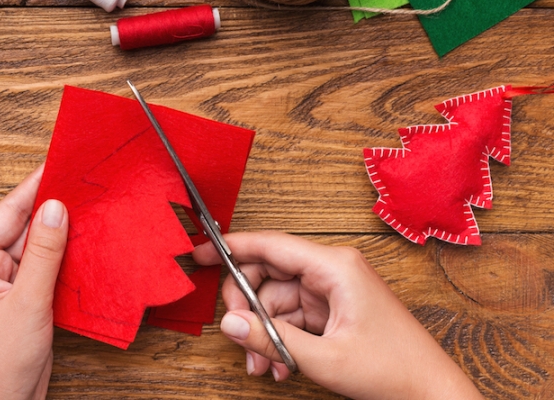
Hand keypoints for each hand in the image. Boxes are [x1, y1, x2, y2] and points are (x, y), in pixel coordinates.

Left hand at [0, 166, 68, 399]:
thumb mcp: (26, 303)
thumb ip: (43, 253)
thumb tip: (55, 208)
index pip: (7, 213)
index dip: (34, 187)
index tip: (58, 163)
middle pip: (23, 226)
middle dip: (52, 208)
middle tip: (84, 183)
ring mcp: (4, 283)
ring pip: (37, 246)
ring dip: (61, 232)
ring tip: (91, 208)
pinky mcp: (23, 298)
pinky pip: (44, 267)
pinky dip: (63, 257)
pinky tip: (84, 244)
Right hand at [193, 231, 482, 399]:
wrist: (431, 392)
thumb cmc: (394, 369)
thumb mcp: (324, 359)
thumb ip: (271, 339)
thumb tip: (230, 323)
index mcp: (336, 267)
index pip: (271, 245)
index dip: (231, 247)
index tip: (200, 252)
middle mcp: (333, 270)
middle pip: (269, 273)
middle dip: (248, 307)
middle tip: (238, 334)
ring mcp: (333, 290)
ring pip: (276, 299)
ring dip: (264, 331)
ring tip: (264, 365)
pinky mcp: (334, 309)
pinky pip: (292, 315)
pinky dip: (280, 339)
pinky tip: (280, 365)